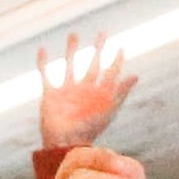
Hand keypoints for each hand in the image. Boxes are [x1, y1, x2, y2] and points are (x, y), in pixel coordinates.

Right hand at [35, 35, 132, 155]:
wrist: (64, 145)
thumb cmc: (88, 131)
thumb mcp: (107, 110)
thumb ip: (121, 92)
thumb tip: (136, 75)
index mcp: (98, 94)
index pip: (110, 73)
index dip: (116, 61)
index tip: (121, 48)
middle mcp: (83, 90)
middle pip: (93, 65)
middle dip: (98, 50)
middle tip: (103, 33)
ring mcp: (66, 91)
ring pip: (70, 65)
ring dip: (72, 50)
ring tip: (74, 34)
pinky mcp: (50, 94)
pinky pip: (46, 75)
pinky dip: (43, 63)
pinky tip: (42, 49)